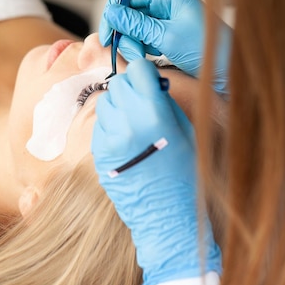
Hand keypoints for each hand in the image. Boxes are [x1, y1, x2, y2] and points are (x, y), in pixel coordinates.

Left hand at [92, 59, 221, 284]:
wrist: (166, 214)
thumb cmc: (184, 173)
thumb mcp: (185, 130)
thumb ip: (165, 102)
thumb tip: (152, 84)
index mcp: (154, 112)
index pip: (138, 70)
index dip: (144, 73)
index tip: (148, 81)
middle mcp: (127, 121)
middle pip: (118, 83)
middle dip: (130, 88)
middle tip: (141, 102)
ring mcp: (109, 137)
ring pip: (105, 103)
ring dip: (118, 106)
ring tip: (133, 123)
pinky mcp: (98, 152)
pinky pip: (100, 125)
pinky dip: (111, 126)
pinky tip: (126, 140)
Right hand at [99, 0, 205, 76]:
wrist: (228, 70)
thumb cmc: (206, 50)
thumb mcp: (166, 38)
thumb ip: (137, 24)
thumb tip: (111, 13)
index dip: (114, 12)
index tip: (108, 35)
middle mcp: (167, 1)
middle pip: (130, 10)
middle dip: (125, 32)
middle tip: (129, 53)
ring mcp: (167, 17)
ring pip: (135, 25)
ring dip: (133, 43)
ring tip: (142, 58)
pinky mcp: (167, 32)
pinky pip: (144, 35)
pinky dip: (142, 47)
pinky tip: (150, 57)